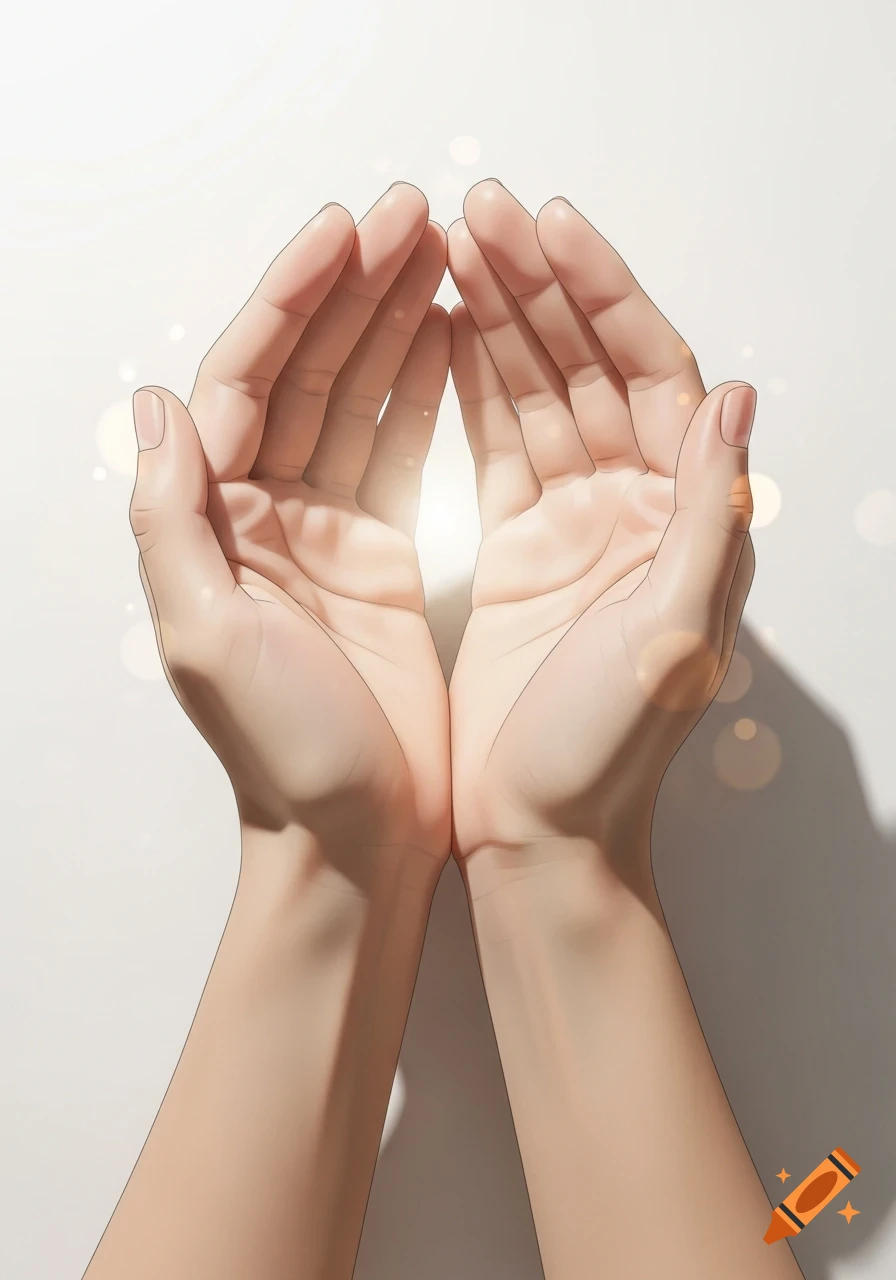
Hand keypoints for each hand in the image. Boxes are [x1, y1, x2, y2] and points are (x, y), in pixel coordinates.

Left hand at [129, 185, 451, 887]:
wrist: (356, 837)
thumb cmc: (285, 757)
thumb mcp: (208, 639)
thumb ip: (173, 521)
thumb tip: (154, 406)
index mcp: (214, 524)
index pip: (246, 380)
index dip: (294, 299)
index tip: (349, 231)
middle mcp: (261, 514)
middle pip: (304, 372)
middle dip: (353, 287)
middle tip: (414, 213)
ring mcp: (322, 530)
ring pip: (354, 398)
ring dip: (390, 321)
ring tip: (439, 250)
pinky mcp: (378, 555)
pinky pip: (396, 448)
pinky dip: (422, 390)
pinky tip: (450, 336)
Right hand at [447, 181, 755, 891]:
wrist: (541, 832)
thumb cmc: (607, 755)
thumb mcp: (671, 638)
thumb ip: (706, 518)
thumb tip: (735, 399)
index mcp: (680, 519)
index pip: (651, 373)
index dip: (603, 295)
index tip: (550, 229)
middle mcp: (633, 508)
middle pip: (589, 367)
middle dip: (539, 286)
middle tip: (482, 214)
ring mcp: (573, 524)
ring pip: (539, 395)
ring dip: (500, 321)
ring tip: (452, 250)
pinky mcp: (516, 551)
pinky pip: (498, 447)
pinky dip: (472, 389)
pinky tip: (443, 337)